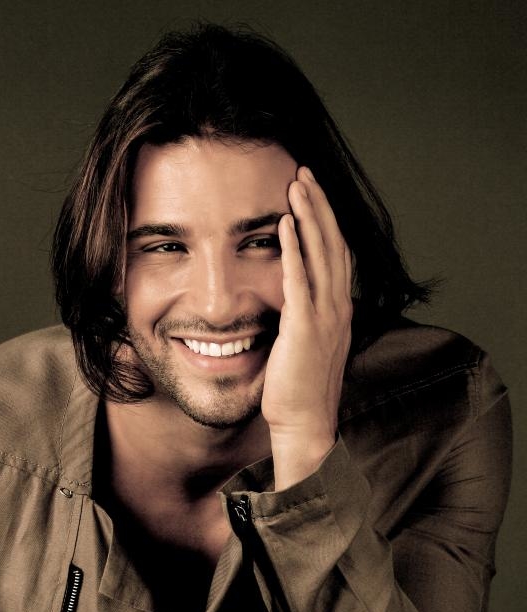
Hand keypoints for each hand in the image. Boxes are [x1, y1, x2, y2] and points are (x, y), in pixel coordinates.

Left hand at [262, 165, 352, 488]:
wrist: (306, 425)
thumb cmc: (301, 392)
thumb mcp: (306, 347)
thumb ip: (303, 320)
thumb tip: (291, 305)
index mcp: (340, 311)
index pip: (337, 255)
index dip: (327, 222)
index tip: (314, 195)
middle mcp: (339, 308)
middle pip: (333, 243)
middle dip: (320, 205)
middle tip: (305, 173)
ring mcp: (326, 317)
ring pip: (321, 254)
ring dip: (310, 215)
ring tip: (297, 184)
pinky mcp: (306, 329)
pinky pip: (300, 280)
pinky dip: (294, 249)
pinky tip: (286, 224)